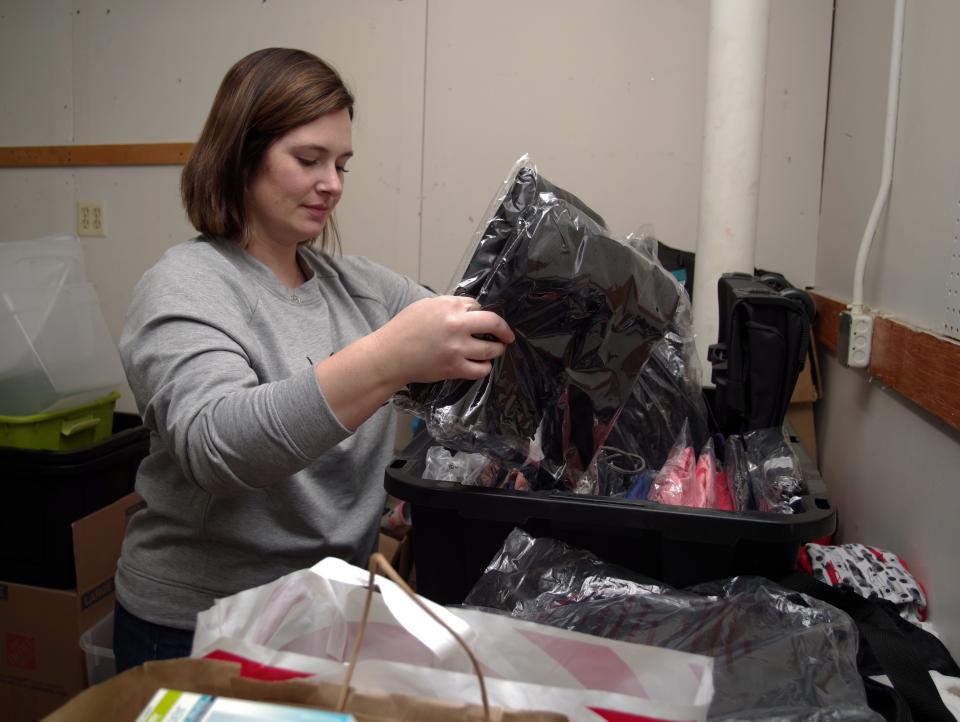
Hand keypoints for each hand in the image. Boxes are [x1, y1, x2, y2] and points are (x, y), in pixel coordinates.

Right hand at [372, 295, 514, 385]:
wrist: (389, 356)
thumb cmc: (403, 329)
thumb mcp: (425, 306)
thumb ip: (448, 305)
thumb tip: (468, 308)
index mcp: (449, 306)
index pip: (478, 306)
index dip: (481, 313)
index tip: (482, 320)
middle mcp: (457, 325)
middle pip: (494, 323)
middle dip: (504, 330)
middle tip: (507, 335)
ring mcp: (458, 348)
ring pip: (492, 348)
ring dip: (497, 349)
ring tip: (495, 350)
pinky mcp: (455, 367)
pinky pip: (481, 369)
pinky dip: (485, 367)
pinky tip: (482, 364)